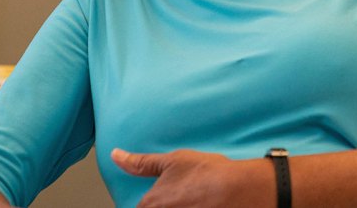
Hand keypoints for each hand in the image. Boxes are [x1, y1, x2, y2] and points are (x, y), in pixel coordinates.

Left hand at [112, 148, 271, 207]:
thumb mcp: (173, 160)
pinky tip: (201, 204)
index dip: (154, 200)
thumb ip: (141, 162)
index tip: (169, 194)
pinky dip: (192, 207)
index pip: (140, 207)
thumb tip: (116, 155)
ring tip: (194, 200)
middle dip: (168, 203)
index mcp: (150, 205)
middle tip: (184, 196)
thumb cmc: (207, 174)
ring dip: (180, 205)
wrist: (239, 189)